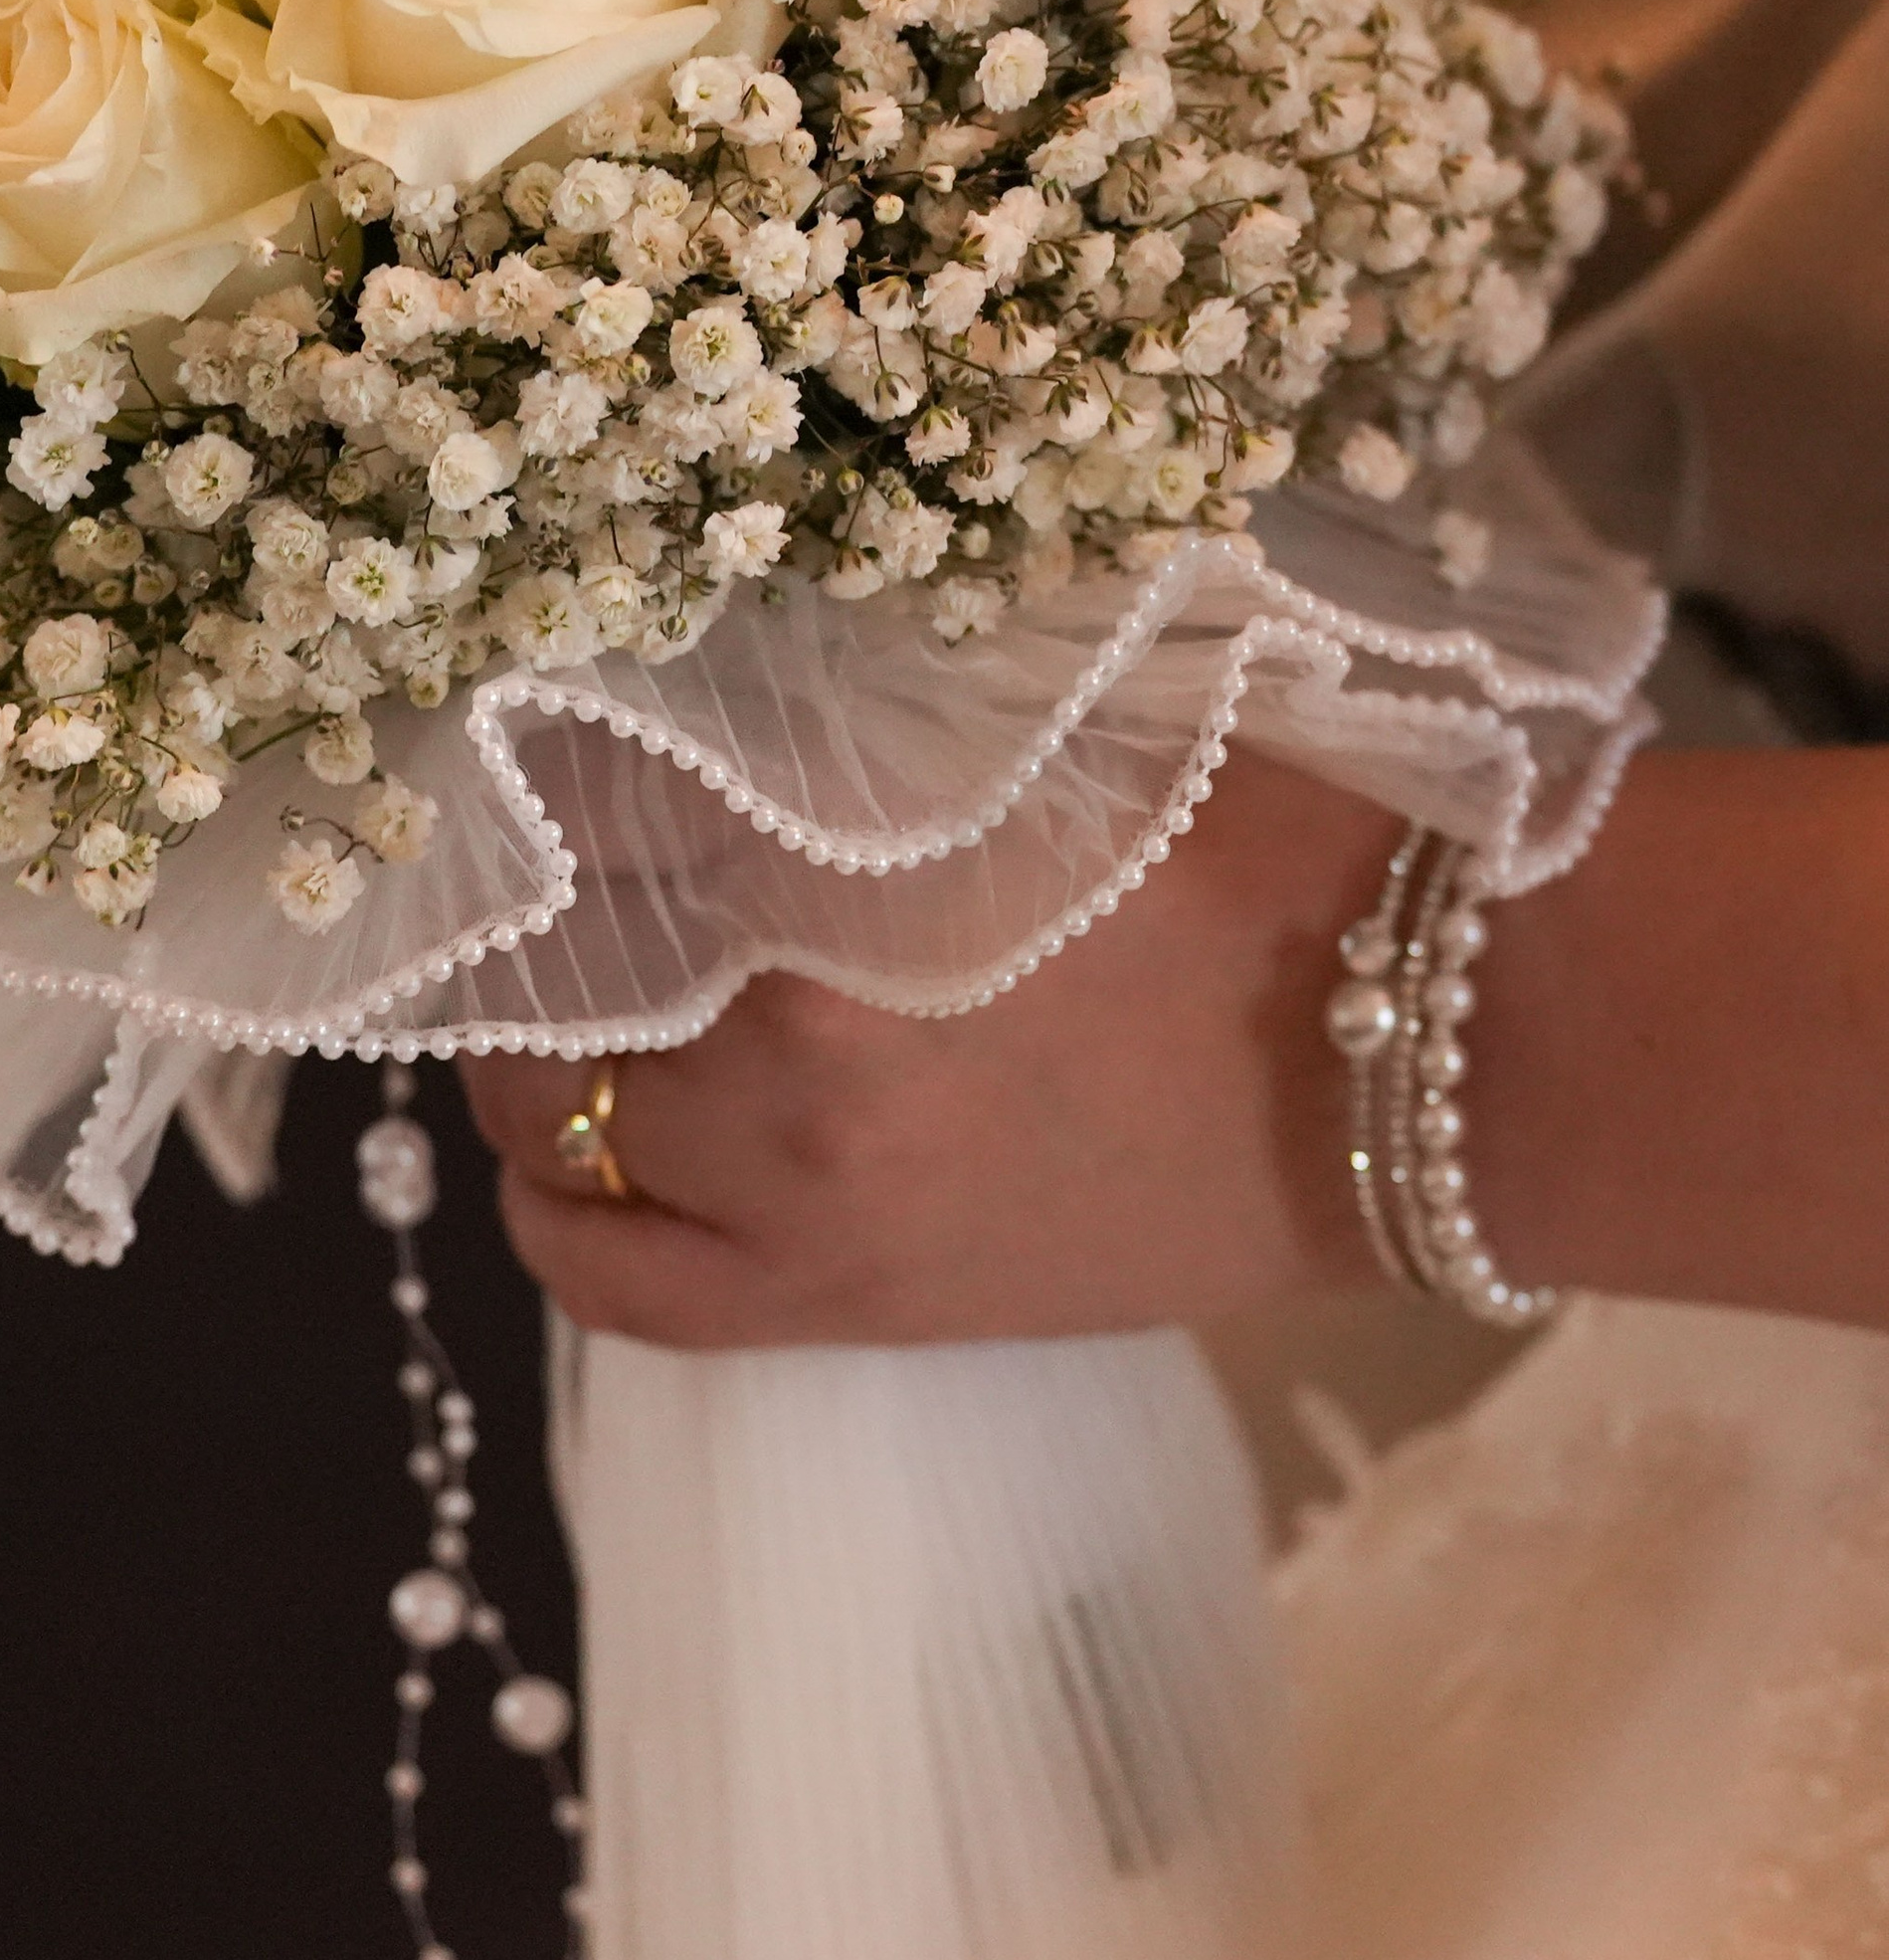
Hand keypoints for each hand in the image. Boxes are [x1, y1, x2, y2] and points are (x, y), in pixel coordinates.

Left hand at [463, 751, 1394, 1350]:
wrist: (1431, 1057)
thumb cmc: (1260, 839)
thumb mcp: (1042, 706)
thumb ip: (866, 692)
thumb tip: (701, 649)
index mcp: (842, 864)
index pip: (597, 796)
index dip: (554, 750)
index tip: (542, 715)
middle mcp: (789, 1046)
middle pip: (549, 963)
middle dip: (534, 898)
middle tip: (546, 847)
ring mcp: (809, 1202)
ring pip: (552, 1128)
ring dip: (528, 1051)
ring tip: (552, 993)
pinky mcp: (855, 1310)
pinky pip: (621, 1291)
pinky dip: (567, 1212)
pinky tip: (571, 1152)